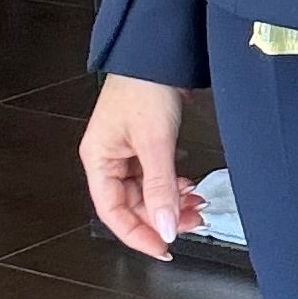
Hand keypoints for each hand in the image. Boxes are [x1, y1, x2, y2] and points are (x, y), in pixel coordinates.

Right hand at [80, 72, 205, 258]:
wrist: (158, 50)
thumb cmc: (144, 86)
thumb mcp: (155, 141)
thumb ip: (160, 187)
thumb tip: (165, 227)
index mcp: (98, 160)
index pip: (113, 212)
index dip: (137, 235)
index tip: (164, 248)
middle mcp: (109, 159)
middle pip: (132, 205)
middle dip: (162, 217)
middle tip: (195, 222)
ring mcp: (127, 151)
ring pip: (147, 192)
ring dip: (171, 202)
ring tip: (199, 205)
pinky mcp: (145, 143)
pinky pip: (156, 176)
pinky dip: (174, 185)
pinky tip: (191, 186)